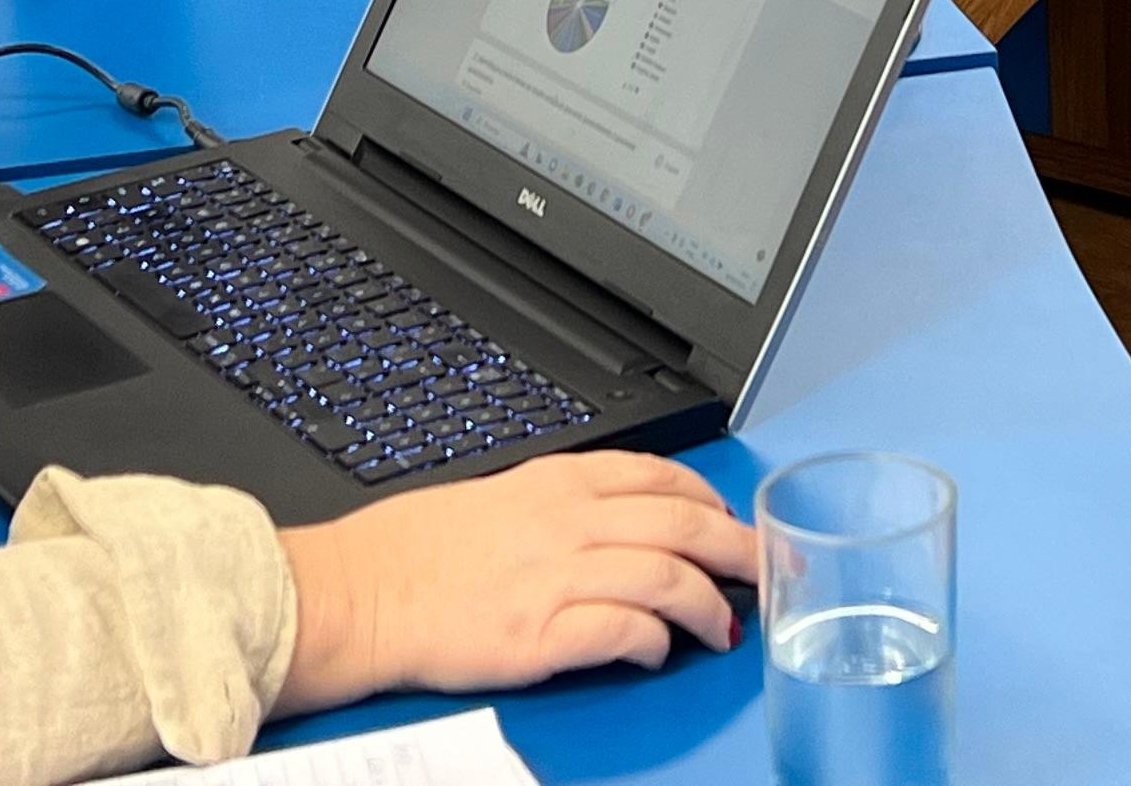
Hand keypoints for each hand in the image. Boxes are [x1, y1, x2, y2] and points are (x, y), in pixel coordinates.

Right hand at [274, 452, 756, 712]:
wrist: (363, 591)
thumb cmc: (421, 550)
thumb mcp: (506, 497)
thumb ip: (569, 504)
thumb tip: (628, 519)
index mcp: (560, 483)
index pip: (663, 477)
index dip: (712, 501)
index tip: (732, 523)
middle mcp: (568, 521)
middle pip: (684, 524)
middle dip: (738, 549)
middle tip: (767, 572)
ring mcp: (556, 577)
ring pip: (667, 577)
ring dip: (708, 606)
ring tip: (723, 627)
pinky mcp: (540, 634)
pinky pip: (624, 631)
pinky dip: (655, 642)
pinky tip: (659, 653)